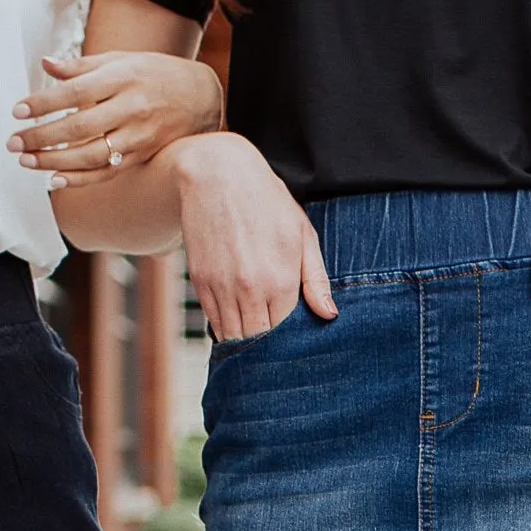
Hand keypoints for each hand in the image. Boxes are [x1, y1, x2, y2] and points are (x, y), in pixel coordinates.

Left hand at [9, 51, 222, 188]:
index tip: (18, 110)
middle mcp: (132, 108)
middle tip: (14, 142)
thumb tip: (46, 64)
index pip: (75, 92)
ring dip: (54, 161)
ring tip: (26, 161)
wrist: (203, 96)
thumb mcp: (122, 59)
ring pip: (91, 155)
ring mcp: (139, 135)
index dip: (44, 103)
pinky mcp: (142, 155)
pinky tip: (55, 179)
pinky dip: (80, 179)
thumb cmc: (156, 73)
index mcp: (123, 77)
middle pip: (80, 127)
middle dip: (42, 137)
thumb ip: (82, 65)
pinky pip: (107, 171)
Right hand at [171, 133, 333, 338]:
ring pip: (233, 337)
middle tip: (278, 355)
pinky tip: (239, 324)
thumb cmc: (267, 202)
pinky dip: (226, 328)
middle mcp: (248, 290)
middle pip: (258, 343)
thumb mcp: (302, 235)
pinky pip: (214, 322)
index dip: (290, 345)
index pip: (285, 336)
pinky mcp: (200, 282)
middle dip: (267, 353)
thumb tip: (329, 315)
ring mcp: (220, 288)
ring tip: (259, 346)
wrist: (217, 175)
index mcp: (280, 281)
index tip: (296, 349)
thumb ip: (316, 280)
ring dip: (245, 344)